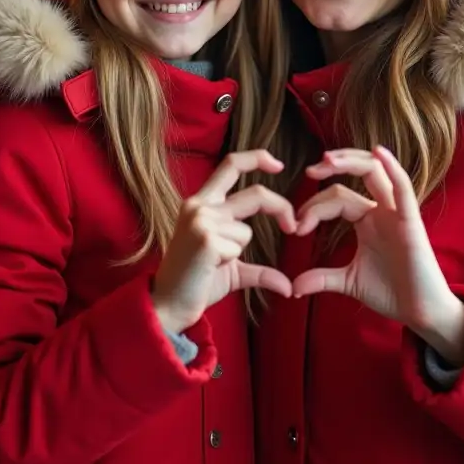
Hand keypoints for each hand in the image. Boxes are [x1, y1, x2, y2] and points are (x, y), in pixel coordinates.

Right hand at [151, 149, 295, 335]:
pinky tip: (209, 267)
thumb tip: (289, 287)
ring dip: (238, 251)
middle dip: (281, 209)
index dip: (258, 158)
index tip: (279, 165)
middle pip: (256, 194)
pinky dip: (231, 262)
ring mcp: (200, 220)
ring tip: (212, 263)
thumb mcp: (233, 268)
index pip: (231, 165)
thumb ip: (260, 267)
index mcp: (203, 203)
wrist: (169, 305)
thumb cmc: (198, 283)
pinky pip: (238, 247)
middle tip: (293, 227)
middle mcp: (199, 205)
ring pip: (246, 231)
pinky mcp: (204, 238)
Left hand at [293, 146, 463, 363]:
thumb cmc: (392, 292)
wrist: (420, 312)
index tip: (296, 228)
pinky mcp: (411, 222)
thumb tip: (293, 287)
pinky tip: (378, 152)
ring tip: (327, 160)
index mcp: (368, 219)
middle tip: (309, 172)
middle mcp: (383, 210)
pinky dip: (393, 168)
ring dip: (352, 161)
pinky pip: (404, 189)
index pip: (337, 198)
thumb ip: (322, 279)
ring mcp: (398, 213)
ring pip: (377, 172)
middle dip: (332, 167)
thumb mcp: (349, 282)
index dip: (314, 208)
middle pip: (358, 173)